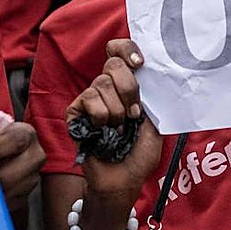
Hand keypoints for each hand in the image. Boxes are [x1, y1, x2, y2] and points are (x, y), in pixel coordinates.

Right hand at [65, 39, 162, 197]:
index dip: (127, 49)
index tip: (140, 64)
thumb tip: (153, 71)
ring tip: (119, 129)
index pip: (120, 50)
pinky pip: (89, 98)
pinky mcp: (75, 110)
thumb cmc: (139, 154)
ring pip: (102, 83)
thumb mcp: (155, 121)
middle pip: (113, 63)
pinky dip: (101, 116)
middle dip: (128, 89)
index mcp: (126, 84)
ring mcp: (90, 98)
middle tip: (133, 114)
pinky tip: (103, 131)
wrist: (123, 180)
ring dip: (117, 111)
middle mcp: (107, 87)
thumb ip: (151, 96)